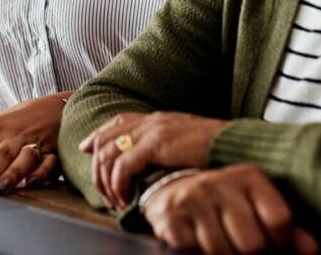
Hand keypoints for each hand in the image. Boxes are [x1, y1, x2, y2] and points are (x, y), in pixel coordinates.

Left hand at [0, 92, 66, 193]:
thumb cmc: (23, 118)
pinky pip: (49, 163)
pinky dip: (42, 173)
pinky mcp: (55, 151)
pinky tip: (33, 182)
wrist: (64, 104)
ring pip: (24, 158)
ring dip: (14, 173)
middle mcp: (13, 135)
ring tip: (3, 187)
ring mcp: (35, 142)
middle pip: (0, 153)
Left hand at [79, 111, 227, 209]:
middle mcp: (151, 121)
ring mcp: (152, 130)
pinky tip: (125, 198)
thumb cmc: (216, 150)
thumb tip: (154, 164)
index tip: (85, 147)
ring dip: (106, 181)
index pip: (118, 121)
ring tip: (115, 201)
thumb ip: (168, 148)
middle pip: (107, 138)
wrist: (235, 144)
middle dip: (96, 166)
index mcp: (158, 119)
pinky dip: (119, 184)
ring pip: (109, 154)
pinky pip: (122, 166)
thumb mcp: (187, 143)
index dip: (98, 134)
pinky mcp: (156, 145)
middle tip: (101, 192)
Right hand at [143, 165, 317, 254]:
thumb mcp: (256, 206)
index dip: (280, 243)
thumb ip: (283, 227)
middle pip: (253, 244)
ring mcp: (193, 199)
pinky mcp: (171, 218)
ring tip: (223, 245)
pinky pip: (195, 252)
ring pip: (223, 253)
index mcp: (249, 176)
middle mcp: (220, 182)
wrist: (173, 190)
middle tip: (244, 248)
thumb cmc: (225, 203)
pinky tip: (199, 243)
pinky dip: (200, 253)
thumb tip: (311, 250)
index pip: (279, 220)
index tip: (273, 244)